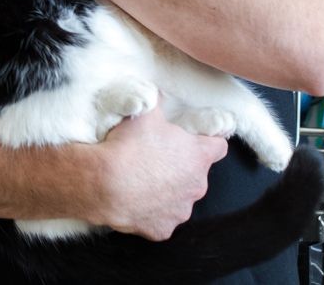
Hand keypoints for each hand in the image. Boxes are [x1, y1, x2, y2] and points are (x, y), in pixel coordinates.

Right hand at [90, 103, 227, 239]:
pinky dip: (151, 210)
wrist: (105, 183)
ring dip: (167, 189)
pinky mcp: (163, 229)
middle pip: (196, 173)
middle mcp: (197, 186)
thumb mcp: (145, 111)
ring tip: (142, 178)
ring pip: (179, 197)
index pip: (218, 146)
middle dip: (181, 166)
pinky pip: (160, 218)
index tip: (194, 137)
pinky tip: (135, 199)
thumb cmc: (129, 146)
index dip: (207, 140)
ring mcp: (180, 210)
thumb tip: (159, 92)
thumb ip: (158, 101)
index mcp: (198, 157)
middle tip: (156, 156)